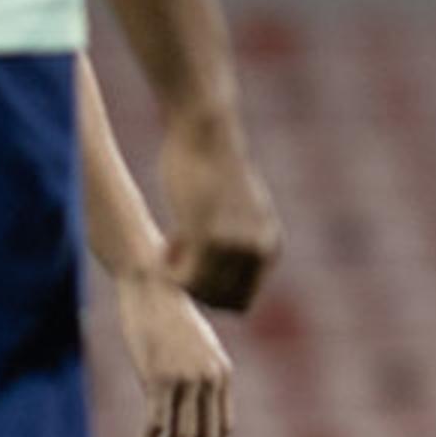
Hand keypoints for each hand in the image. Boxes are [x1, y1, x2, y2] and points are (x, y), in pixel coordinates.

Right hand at [116, 272, 232, 436]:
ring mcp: (185, 380)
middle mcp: (209, 380)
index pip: (223, 428)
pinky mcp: (158, 378)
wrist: (154, 286)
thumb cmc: (171, 316)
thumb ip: (199, 378)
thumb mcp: (197, 347)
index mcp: (223, 375)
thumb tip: (190, 409)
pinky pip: (156, 425)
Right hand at [154, 99, 281, 311]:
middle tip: (179, 256)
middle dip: (197, 288)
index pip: (241, 302)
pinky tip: (166, 245)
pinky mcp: (209, 235)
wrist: (207, 133)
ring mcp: (236, 245)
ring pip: (202, 293)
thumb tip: (229, 265)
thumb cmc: (215, 167)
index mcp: (269, 248)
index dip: (213, 291)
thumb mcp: (238, 209)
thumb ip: (240, 239)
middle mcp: (259, 250)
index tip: (198, 265)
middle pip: (222, 302)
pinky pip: (184, 278)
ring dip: (181, 279)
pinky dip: (169, 271)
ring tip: (172, 246)